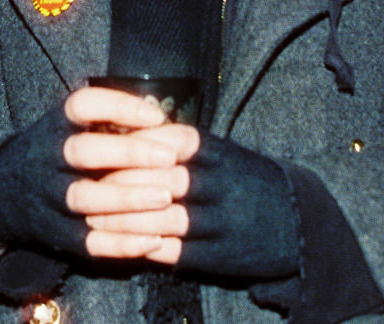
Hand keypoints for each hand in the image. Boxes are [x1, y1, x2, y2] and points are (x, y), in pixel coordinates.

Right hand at [0, 86, 182, 260]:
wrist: (2, 194)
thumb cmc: (58, 152)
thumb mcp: (71, 127)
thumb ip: (115, 124)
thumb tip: (177, 131)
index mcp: (57, 125)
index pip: (82, 106)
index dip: (120, 107)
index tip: (156, 117)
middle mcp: (49, 158)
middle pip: (83, 151)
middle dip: (128, 152)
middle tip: (170, 157)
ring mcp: (50, 198)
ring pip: (84, 197)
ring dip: (127, 197)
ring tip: (166, 196)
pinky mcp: (57, 234)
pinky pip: (88, 242)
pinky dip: (122, 243)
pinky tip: (155, 240)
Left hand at [85, 130, 300, 278]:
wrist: (298, 221)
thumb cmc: (248, 180)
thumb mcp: (225, 152)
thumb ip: (185, 144)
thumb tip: (134, 128)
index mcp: (219, 154)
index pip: (169, 142)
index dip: (134, 145)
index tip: (104, 145)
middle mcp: (220, 186)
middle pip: (161, 181)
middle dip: (120, 183)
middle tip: (86, 182)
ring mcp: (220, 222)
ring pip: (163, 219)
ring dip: (124, 220)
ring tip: (93, 217)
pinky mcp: (219, 255)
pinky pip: (175, 252)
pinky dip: (146, 247)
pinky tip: (122, 243)